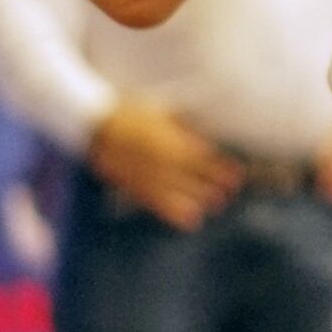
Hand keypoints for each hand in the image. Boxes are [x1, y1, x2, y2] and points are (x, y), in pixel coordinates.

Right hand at [90, 95, 245, 229]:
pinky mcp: (133, 185)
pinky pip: (156, 201)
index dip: (221, 167)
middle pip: (193, 175)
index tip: (237, 174)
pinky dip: (174, 211)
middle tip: (230, 193)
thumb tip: (201, 137)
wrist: (93, 124)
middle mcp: (161, 159)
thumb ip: (181, 126)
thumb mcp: (159, 112)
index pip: (202, 156)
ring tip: (216, 206)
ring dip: (198, 198)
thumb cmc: (129, 112)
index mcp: (170, 139)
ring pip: (178, 191)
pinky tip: (190, 220)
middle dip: (213, 184)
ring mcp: (147, 174)